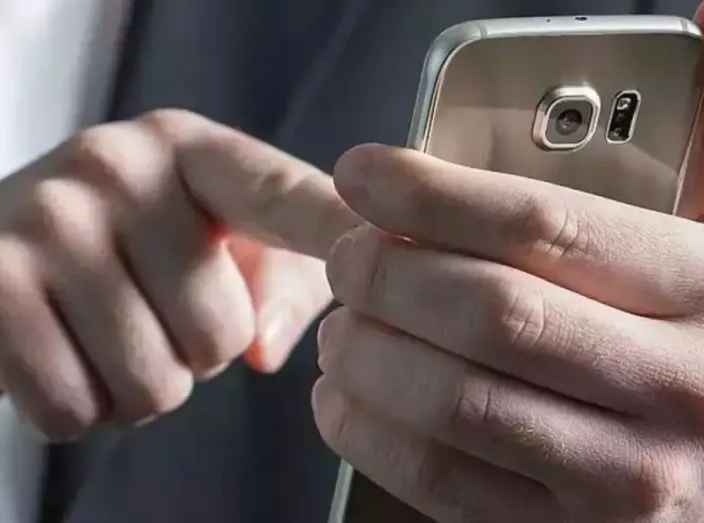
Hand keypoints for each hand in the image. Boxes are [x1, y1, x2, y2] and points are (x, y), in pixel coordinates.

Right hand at [0, 110, 357, 439]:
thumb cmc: (126, 243)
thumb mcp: (211, 236)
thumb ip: (279, 282)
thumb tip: (269, 351)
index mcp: (191, 149)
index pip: (287, 199)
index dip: (347, 235)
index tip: (398, 250)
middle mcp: (116, 167)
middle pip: (223, 333)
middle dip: (199, 351)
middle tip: (155, 309)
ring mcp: (44, 222)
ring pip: (155, 383)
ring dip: (143, 385)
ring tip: (111, 330)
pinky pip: (75, 409)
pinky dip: (80, 407)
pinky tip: (65, 352)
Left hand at [314, 0, 703, 520]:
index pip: (547, 228)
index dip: (434, 194)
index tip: (364, 174)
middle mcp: (685, 392)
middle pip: (489, 316)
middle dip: (386, 274)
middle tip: (345, 251)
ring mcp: (628, 482)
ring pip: (455, 405)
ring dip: (366, 353)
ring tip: (343, 318)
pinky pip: (443, 484)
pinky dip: (370, 433)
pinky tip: (348, 395)